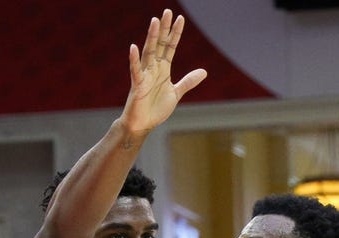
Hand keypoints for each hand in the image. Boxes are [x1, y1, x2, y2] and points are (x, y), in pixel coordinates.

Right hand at [120, 10, 206, 136]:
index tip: (180, 19)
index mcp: (163, 69)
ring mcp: (144, 75)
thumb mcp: (176, 93)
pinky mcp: (137, 85)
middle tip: (168, 11)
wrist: (142, 124)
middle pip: (160, 44)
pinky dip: (134, 60)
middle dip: (164, 29)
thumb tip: (204, 71)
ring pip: (149, 52)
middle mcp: (153, 68)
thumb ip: (188, 81)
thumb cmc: (155, 108)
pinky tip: (133, 47)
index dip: (175, 34)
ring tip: (155, 22)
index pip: (170, 47)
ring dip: (151, 37)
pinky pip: (135, 71)